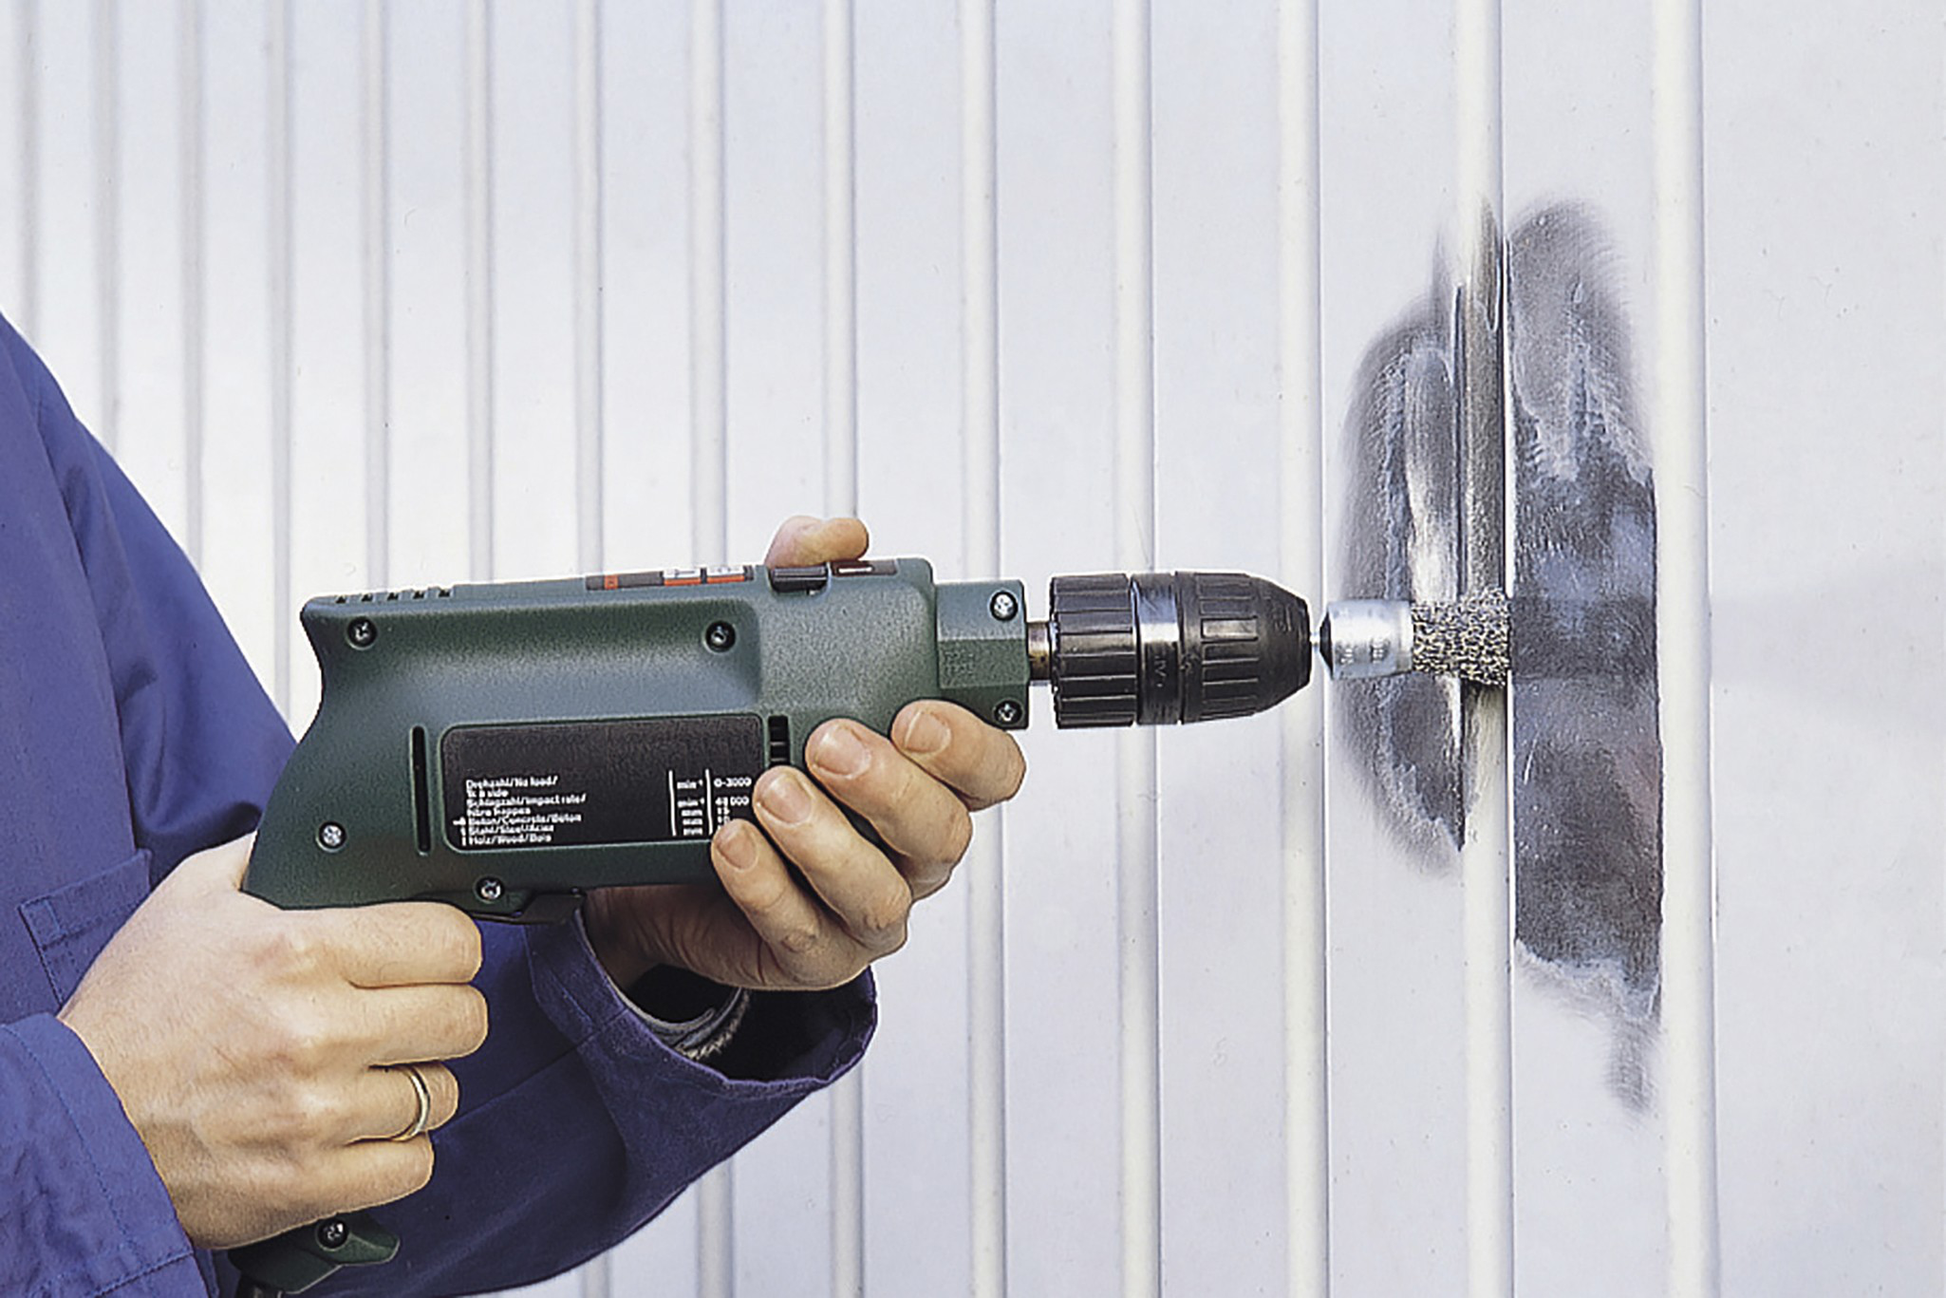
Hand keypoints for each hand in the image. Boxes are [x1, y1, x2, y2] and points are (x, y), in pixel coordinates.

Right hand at [57, 836, 488, 1248]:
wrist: (75, 1123)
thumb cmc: (130, 1016)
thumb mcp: (188, 901)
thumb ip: (268, 855)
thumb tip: (327, 831)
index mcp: (297, 952)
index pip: (450, 940)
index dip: (450, 945)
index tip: (435, 955)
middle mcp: (316, 1031)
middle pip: (463, 1017)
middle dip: (445, 1012)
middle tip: (411, 1015)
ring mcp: (317, 1113)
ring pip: (444, 1094)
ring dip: (418, 1084)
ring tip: (374, 1074)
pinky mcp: (310, 1182)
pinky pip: (414, 1165)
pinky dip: (399, 1151)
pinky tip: (363, 1128)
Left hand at [584, 516, 1027, 991]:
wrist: (662, 858)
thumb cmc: (746, 755)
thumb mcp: (768, 656)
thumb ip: (806, 586)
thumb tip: (840, 536)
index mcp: (926, 778)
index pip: (992, 768)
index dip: (969, 744)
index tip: (916, 712)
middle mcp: (907, 846)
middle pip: (945, 832)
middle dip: (891, 788)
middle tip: (829, 742)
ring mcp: (861, 906)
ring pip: (880, 892)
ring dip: (828, 841)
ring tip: (770, 791)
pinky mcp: (808, 952)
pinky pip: (804, 934)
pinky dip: (767, 888)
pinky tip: (732, 844)